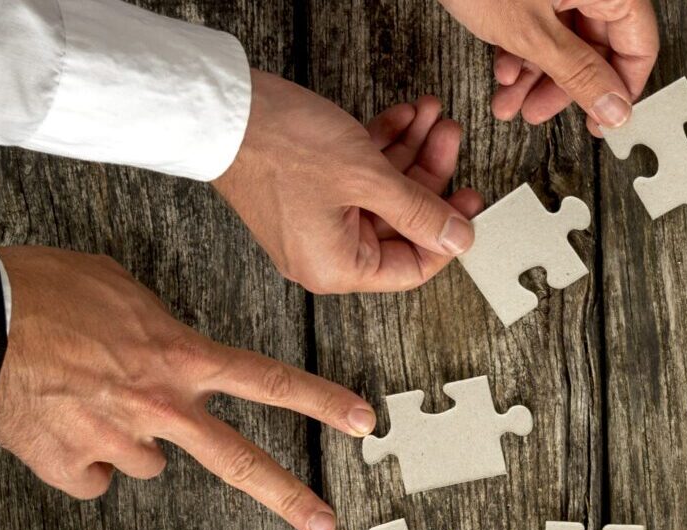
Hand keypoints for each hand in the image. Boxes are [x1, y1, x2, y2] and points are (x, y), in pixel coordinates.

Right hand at [0, 246, 368, 529]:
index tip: (361, 421)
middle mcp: (161, 406)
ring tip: (89, 400)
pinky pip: (93, 476)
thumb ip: (158, 329)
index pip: (267, 381)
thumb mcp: (118, 287)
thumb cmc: (36, 292)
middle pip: (239, 461)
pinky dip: (79, 460)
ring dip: (130, 440)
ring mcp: (119, 442)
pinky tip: (58, 426)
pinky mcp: (73, 468)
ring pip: (148, 461)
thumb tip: (164, 353)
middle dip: (289, 497)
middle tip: (325, 526)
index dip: (318, 401)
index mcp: (178, 357)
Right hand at [212, 71, 482, 293]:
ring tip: (431, 116)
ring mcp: (315, 216)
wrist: (218, 106)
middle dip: (430, 173)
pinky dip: (382, 144)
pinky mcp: (307, 186)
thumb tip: (458, 238)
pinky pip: (358, 173)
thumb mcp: (367, 178)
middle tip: (450, 139)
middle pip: (400, 221)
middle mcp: (324, 250)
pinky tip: (404, 116)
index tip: (469, 203)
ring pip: (382, 190)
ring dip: (411, 150)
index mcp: (336, 267)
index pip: (411, 267)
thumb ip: (420, 211)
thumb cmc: (277, 146)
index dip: (446, 234)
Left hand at [433, 0, 658, 132]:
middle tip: (543, 112)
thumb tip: (615, 108)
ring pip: (564, 40)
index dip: (622, 89)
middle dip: (565, 86)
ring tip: (512, 102)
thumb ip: (579, 74)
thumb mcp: (531, 32)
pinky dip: (522, 51)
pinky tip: (503, 71)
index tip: (603, 119)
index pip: (639, 45)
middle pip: (597, 45)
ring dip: (537, 77)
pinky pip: (540, 24)